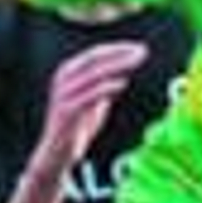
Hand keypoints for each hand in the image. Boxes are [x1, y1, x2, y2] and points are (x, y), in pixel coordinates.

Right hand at [29, 42, 147, 179]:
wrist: (57, 154)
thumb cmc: (77, 127)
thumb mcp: (94, 102)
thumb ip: (104, 86)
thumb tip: (122, 73)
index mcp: (68, 72)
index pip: (95, 53)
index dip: (118, 48)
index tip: (139, 48)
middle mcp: (62, 79)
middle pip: (94, 59)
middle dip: (120, 53)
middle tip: (143, 51)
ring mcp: (63, 94)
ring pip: (93, 74)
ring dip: (118, 65)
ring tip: (137, 62)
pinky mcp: (67, 112)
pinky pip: (89, 95)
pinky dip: (106, 87)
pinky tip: (122, 83)